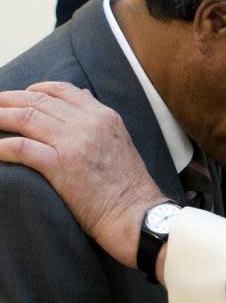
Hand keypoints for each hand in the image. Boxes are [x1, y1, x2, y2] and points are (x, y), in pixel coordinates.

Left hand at [0, 82, 166, 267]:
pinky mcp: (61, 165)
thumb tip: (82, 98)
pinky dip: (1, 146)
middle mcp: (89, 123)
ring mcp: (74, 142)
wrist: (135, 212)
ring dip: (0, 117)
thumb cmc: (127, 184)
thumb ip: (99, 120)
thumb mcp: (120, 140)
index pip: (62, 90)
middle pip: (39, 101)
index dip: (35, 90)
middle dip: (9, 100)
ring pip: (26, 118)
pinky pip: (22, 147)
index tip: (20, 96)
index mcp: (104, 116)